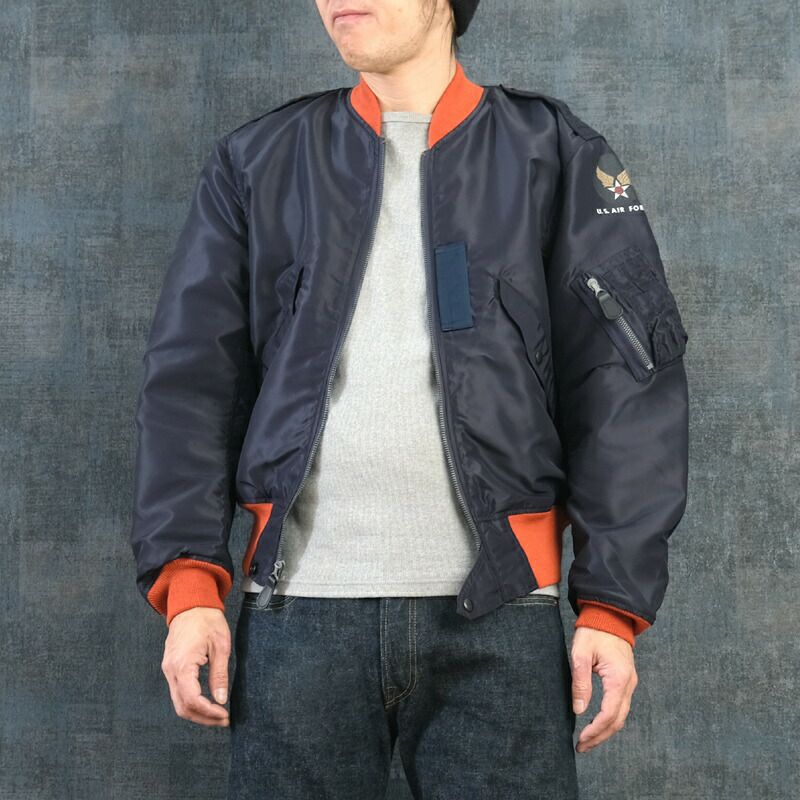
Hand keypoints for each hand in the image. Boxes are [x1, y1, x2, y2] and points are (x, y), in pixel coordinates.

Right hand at [161, 607, 230, 726]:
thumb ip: (220, 674)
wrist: (191, 604)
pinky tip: (207, 702)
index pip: (192, 700)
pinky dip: (191, 702)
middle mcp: (171, 670)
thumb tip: (221, 699)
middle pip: (182, 707)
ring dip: (197, 712)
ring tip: (217, 714)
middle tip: (223, 720)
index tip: (224, 715)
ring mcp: (168, 669)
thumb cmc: (208, 621)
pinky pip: (177, 692)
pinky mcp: (170, 667)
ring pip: (178, 702)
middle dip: (203, 718)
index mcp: (183, 665)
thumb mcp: (221, 646)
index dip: (209, 712)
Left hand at [570, 627, 637, 752]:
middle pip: (617, 720)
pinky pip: (620, 706)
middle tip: (581, 747)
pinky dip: (609, 719)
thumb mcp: (581, 654)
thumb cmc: (593, 632)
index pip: (609, 714)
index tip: (581, 740)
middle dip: (600, 736)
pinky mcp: (626, 681)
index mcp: (618, 679)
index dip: (595, 730)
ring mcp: (630, 683)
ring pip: (621, 716)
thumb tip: (579, 710)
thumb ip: (580, 682)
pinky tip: (596, 724)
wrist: (610, 616)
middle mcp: (629, 684)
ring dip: (605, 730)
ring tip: (587, 741)